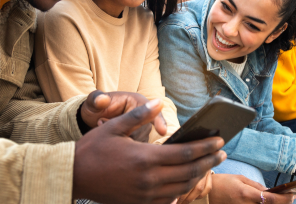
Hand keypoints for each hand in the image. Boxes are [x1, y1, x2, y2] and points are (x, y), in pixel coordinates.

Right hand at [73, 101, 226, 203]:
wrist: (73, 176)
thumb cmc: (92, 150)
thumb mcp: (114, 128)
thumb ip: (138, 116)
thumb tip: (158, 102)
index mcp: (144, 158)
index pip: (185, 153)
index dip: (205, 147)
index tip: (220, 140)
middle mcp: (148, 179)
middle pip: (189, 172)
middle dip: (208, 161)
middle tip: (222, 152)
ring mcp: (145, 195)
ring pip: (181, 187)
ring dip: (199, 176)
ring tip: (208, 164)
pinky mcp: (139, 203)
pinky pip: (168, 200)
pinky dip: (181, 191)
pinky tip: (186, 182)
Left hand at [81, 90, 166, 140]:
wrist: (91, 118)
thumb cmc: (94, 107)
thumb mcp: (93, 101)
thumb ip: (96, 99)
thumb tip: (102, 100)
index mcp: (136, 101)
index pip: (152, 110)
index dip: (159, 120)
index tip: (162, 131)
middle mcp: (142, 114)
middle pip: (146, 129)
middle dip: (126, 131)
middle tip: (101, 122)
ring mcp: (140, 127)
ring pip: (141, 140)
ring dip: (123, 139)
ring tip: (102, 125)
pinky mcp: (136, 138)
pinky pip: (136, 147)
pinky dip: (124, 146)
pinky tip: (109, 138)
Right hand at [207, 174, 295, 203]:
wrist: (206, 193)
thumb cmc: (222, 183)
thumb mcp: (240, 179)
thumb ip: (256, 186)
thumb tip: (269, 191)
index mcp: (247, 194)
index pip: (272, 200)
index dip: (285, 199)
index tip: (293, 195)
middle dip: (281, 203)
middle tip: (287, 197)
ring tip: (274, 198)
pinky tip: (262, 201)